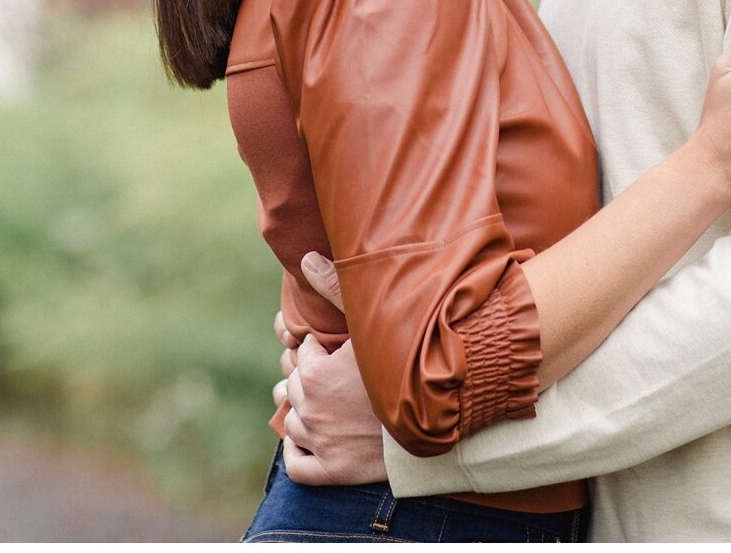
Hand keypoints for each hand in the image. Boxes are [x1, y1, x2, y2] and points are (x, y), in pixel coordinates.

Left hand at [279, 252, 386, 485]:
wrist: (439, 419)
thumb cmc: (408, 366)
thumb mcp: (373, 323)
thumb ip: (338, 288)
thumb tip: (306, 259)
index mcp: (314, 373)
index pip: (300, 352)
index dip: (316, 346)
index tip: (334, 347)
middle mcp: (309, 407)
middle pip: (292, 385)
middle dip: (307, 377)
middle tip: (333, 374)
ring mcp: (319, 442)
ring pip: (291, 423)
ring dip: (302, 412)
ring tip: (324, 403)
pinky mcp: (331, 471)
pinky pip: (297, 466)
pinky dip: (298, 454)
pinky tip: (310, 441)